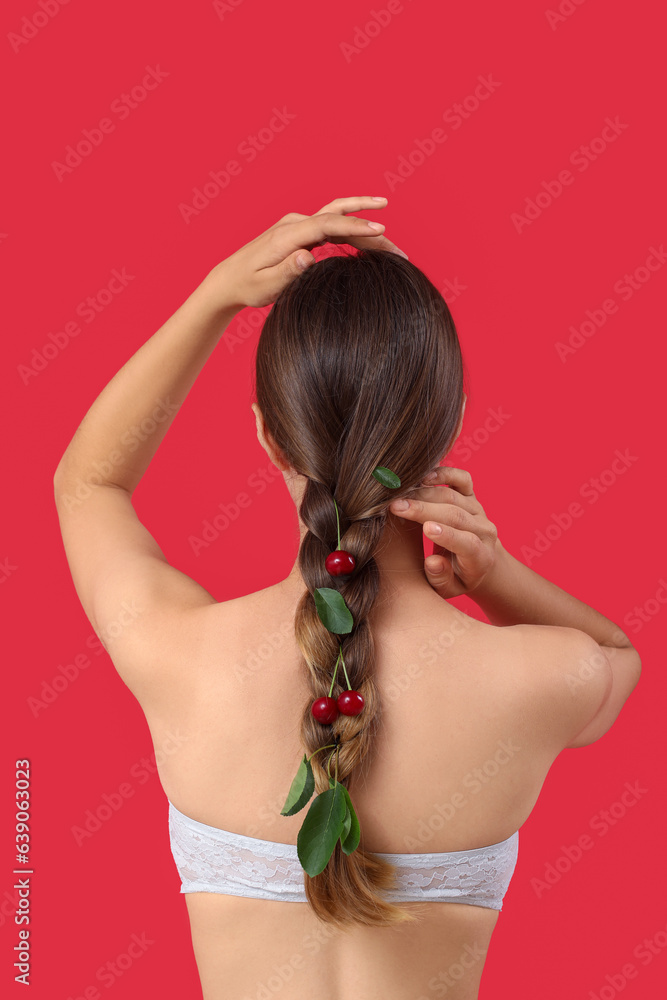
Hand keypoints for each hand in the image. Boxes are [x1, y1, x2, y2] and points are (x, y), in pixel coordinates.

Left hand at [203, 195, 407, 309]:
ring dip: (365, 226)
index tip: (381, 230)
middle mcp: (295, 223)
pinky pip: (333, 225)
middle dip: (370, 229)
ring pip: (338, 219)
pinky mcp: (302, 232)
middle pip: (339, 217)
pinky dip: (353, 229)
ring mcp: (299, 225)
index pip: (328, 223)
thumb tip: (307, 255)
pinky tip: (370, 237)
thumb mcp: (265, 286)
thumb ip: (286, 272)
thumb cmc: (247, 286)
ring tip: (391, 238)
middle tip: (398, 250)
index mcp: (288, 235)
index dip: (355, 225)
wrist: (230, 279)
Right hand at [389, 466, 498, 598]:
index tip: (425, 528)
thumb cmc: (458, 578)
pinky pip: (462, 478)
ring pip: (453, 495)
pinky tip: (422, 476)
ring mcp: (478, 509)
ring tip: (397, 494)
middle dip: (424, 509)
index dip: (447, 535)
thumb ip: (441, 578)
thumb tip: (432, 562)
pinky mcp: (472, 495)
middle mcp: (484, 529)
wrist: (481, 562)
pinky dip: (444, 473)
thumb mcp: (449, 588)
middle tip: (394, 507)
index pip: (467, 542)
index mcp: (480, 556)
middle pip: (455, 514)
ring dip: (424, 492)